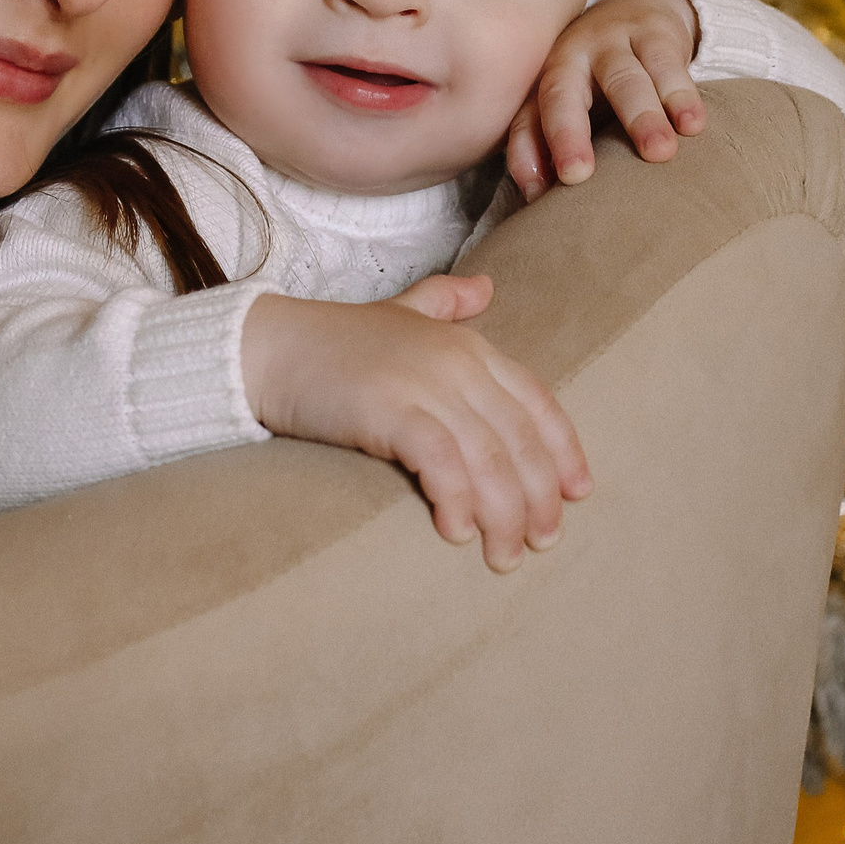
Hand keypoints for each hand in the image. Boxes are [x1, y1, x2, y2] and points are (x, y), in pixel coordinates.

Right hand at [242, 275, 589, 571]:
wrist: (266, 348)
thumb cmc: (332, 340)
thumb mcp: (399, 311)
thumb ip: (445, 302)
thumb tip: (486, 287)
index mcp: (467, 344)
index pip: (538, 401)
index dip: (564, 451)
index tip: (578, 494)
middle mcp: (456, 361)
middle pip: (520, 441)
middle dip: (538, 499)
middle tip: (541, 543)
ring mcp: (424, 383)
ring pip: (489, 460)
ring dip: (503, 516)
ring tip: (503, 556)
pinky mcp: (390, 410)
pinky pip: (442, 463)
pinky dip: (457, 501)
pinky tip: (457, 533)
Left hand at [506, 0, 705, 200]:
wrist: (638, 6)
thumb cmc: (598, 77)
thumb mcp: (574, 104)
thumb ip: (555, 147)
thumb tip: (540, 201)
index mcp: (544, 83)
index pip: (527, 121)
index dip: (526, 156)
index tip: (536, 195)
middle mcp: (570, 59)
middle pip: (562, 96)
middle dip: (567, 135)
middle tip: (577, 175)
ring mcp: (612, 43)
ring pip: (623, 80)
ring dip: (640, 117)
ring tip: (660, 153)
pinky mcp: (655, 34)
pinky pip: (667, 65)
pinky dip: (681, 96)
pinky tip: (693, 125)